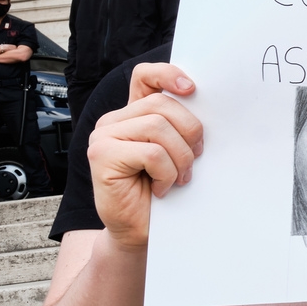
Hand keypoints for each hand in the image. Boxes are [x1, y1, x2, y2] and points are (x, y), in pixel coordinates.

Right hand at [87, 64, 201, 249]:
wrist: (140, 230)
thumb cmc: (162, 190)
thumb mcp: (176, 151)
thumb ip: (179, 126)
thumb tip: (205, 103)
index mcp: (133, 114)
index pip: (146, 77)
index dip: (168, 74)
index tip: (192, 88)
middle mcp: (114, 121)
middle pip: (162, 104)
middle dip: (189, 132)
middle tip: (194, 159)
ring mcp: (102, 136)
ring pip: (159, 128)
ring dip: (180, 157)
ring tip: (178, 177)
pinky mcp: (101, 156)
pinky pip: (151, 153)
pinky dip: (167, 173)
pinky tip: (162, 188)